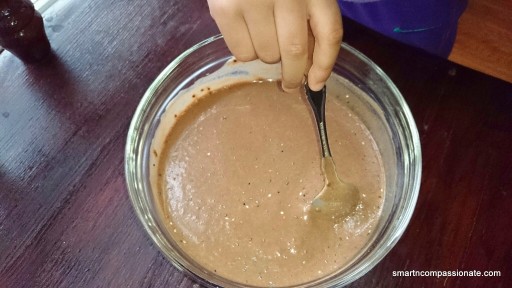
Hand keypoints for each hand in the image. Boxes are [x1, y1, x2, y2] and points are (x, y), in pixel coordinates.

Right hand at [207, 0, 341, 91]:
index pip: (330, 34)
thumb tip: (309, 61)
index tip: (316, 84)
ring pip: (267, 54)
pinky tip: (245, 35)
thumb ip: (308, 13)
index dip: (325, 65)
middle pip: (296, 51)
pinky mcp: (226, 9)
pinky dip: (246, 53)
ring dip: (268, 57)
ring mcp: (254, 1)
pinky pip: (241, 52)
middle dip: (293, 74)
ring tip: (263, 40)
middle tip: (289, 84)